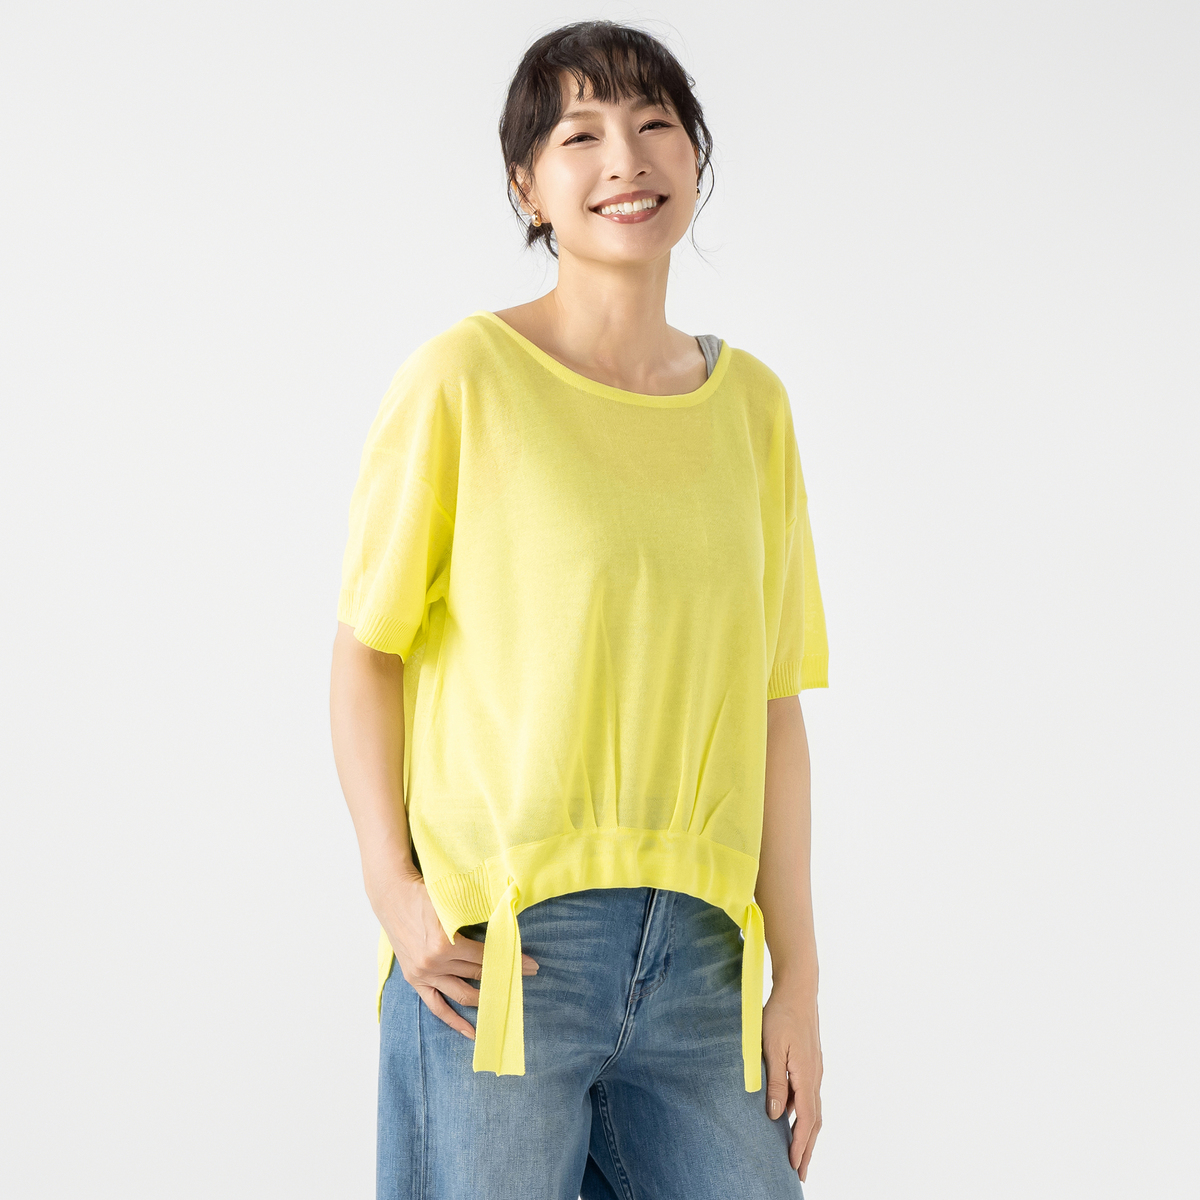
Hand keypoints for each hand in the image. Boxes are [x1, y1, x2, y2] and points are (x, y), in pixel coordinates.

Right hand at [373, 867, 539, 1038]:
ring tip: (506, 1000)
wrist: (392, 896)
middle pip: (477, 974)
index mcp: (445, 943)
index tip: (531, 964)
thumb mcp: (451, 903)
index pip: (486, 956)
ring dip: (486, 998)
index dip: (510, 960)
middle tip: (528, 976)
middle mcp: (434, 963)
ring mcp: (424, 974)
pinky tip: (472, 1032)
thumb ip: (474, 916)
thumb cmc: (424, 894)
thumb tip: (505, 923)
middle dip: (504, 975)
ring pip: (462, 994)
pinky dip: (454, 1021)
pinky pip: (437, 1007)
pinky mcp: (415, 981)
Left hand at [762, 983, 822, 1180]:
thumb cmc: (780, 1016)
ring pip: (814, 1109)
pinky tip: (790, 1117)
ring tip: (799, 1152)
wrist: (798, 990)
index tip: (795, 1166)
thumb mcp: (771, 1048)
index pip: (806, 1119)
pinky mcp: (810, 1063)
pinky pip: (809, 1096)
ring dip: (807, 1133)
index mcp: (806, 1075)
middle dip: (808, 1148)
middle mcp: (815, 1076)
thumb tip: (775, 1115)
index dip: (801, 1145)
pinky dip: (804, 1114)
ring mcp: (815, 1069)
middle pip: (815, 1121)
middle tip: (801, 1172)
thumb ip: (775, 1081)